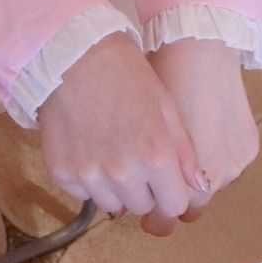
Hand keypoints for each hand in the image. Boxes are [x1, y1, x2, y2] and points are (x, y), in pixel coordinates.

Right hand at [38, 33, 207, 232]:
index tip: (164, 176)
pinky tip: (88, 148)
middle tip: (135, 158)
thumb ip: (185, 152)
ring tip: (111, 152)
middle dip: (144, 189)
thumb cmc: (128, 75)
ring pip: (111, 205)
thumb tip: (199, 187)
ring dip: (115, 188)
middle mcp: (123, 173)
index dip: (171, 191)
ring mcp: (89, 176)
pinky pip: (82, 193)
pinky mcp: (62, 173)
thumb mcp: (167, 107)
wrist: (76, 54)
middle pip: (142, 207)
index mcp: (155, 157)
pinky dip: (87, 179)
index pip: (174, 206)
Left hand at [145, 39, 259, 232]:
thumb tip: (130, 200)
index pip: (168, 217)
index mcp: (182, 179)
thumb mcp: (144, 133)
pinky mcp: (250, 146)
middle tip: (161, 176)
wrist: (199, 50)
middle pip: (193, 206)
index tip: (144, 202)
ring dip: (200, 176)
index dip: (154, 212)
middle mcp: (215, 178)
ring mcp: (236, 163)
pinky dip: (218, 154)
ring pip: (213, 184)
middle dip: (176, 196)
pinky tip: (206, 130)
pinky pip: (231, 161)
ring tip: (186, 145)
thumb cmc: (161, 85)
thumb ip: (142, 173)